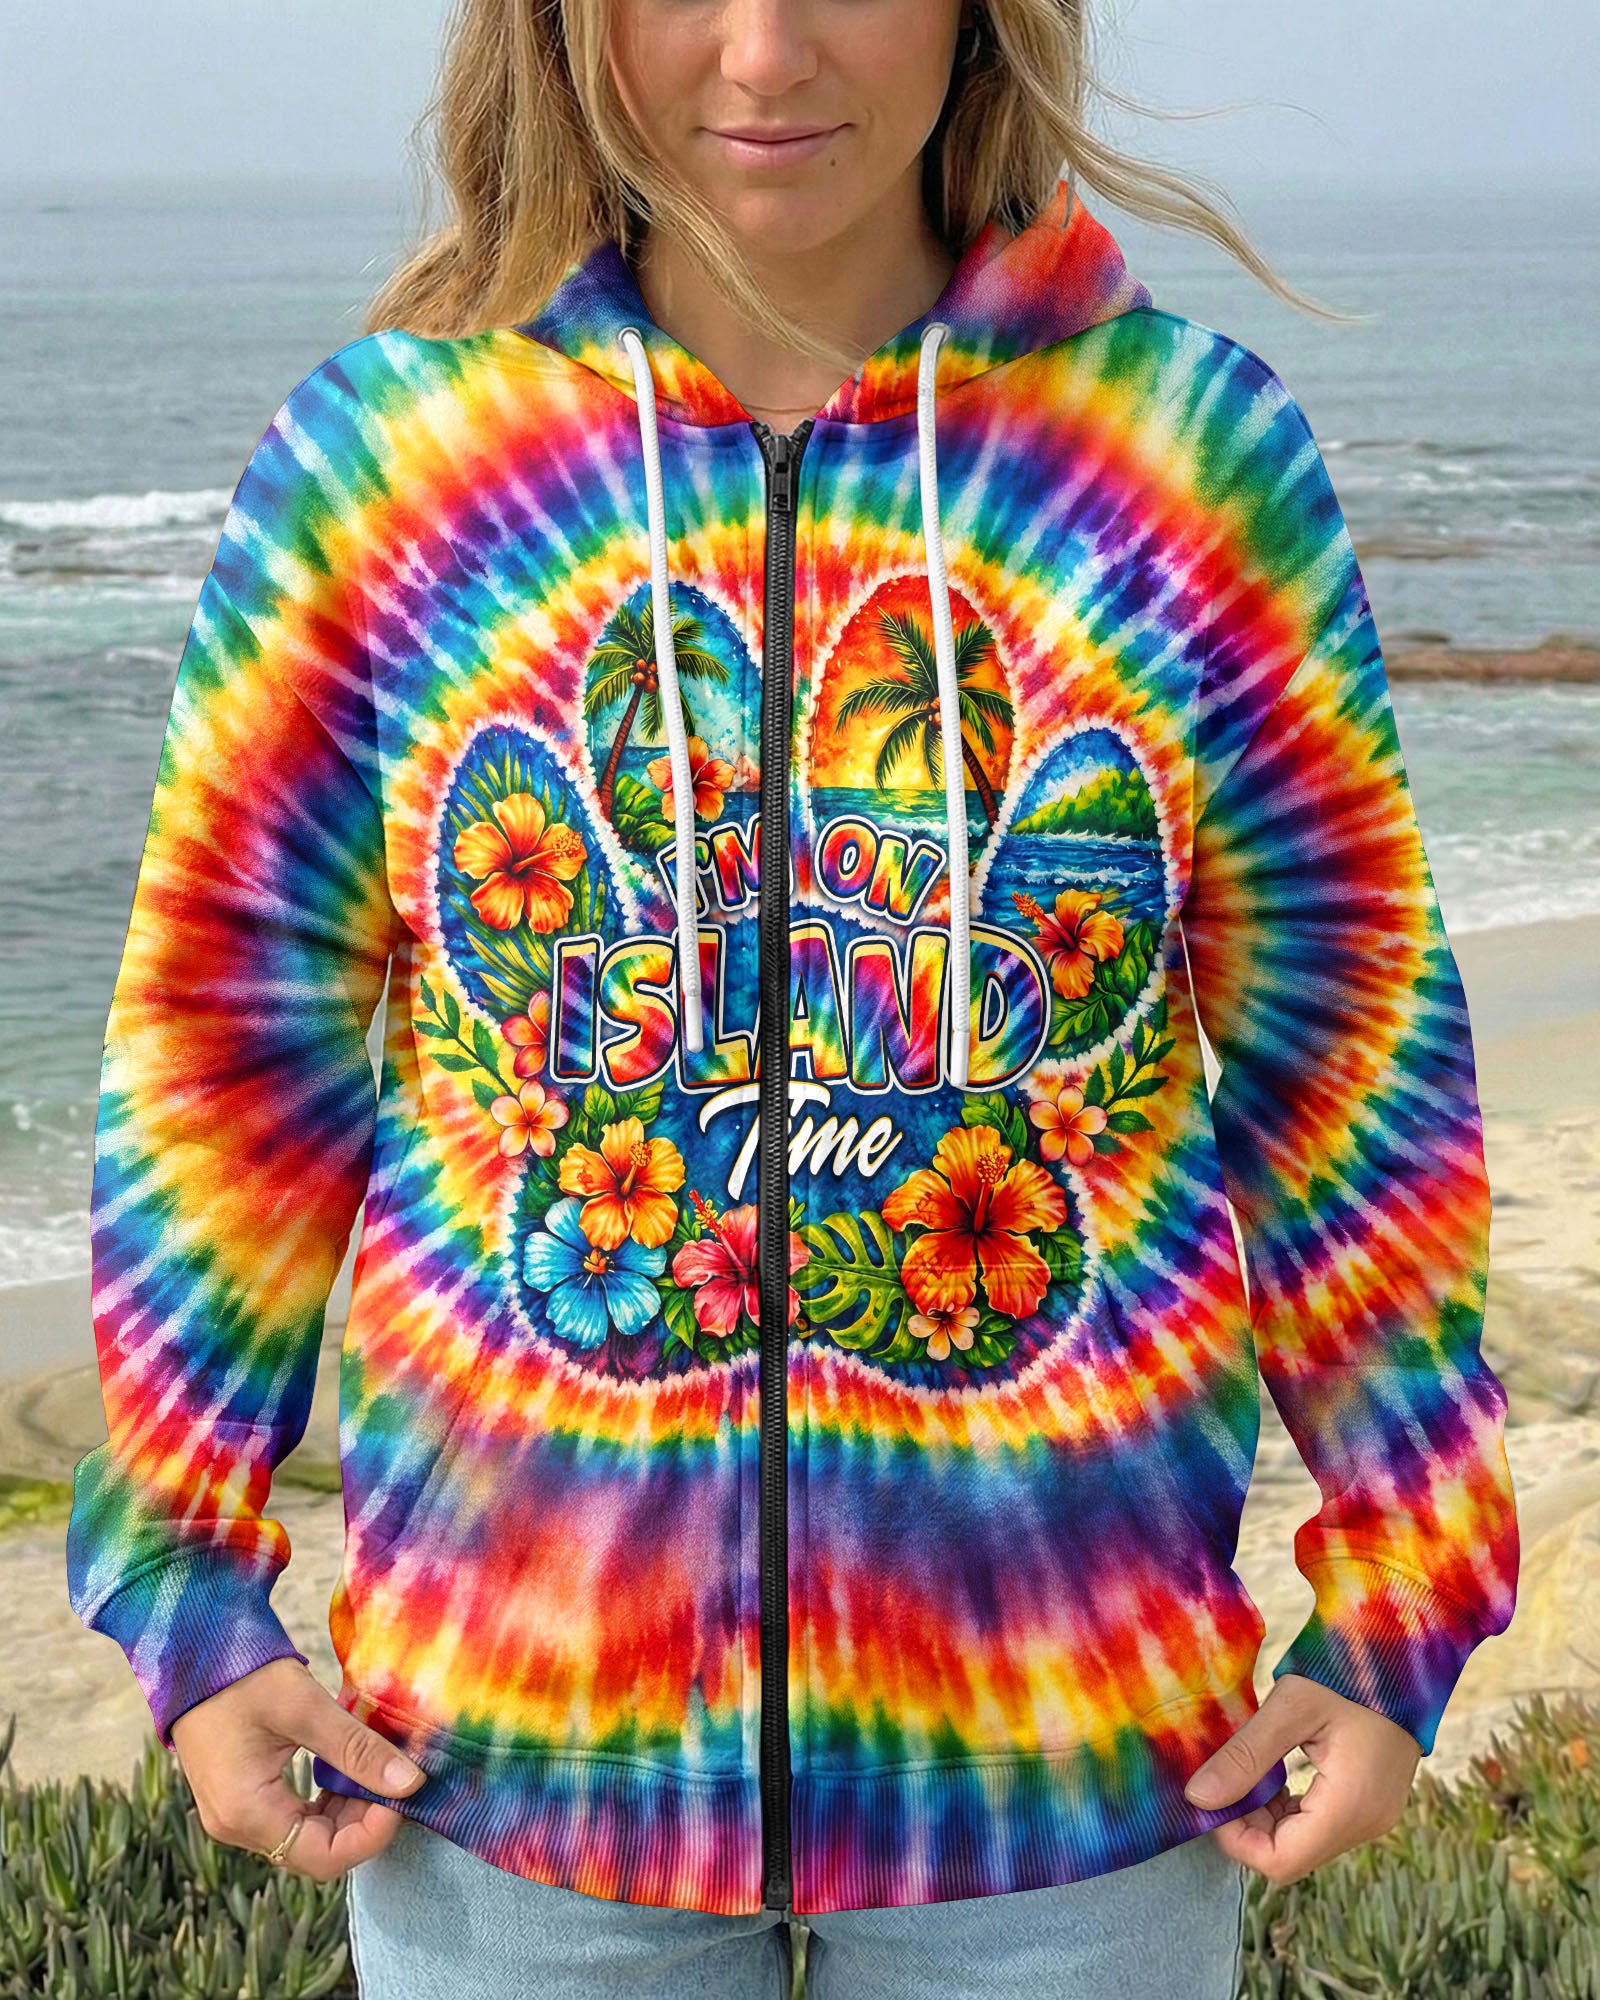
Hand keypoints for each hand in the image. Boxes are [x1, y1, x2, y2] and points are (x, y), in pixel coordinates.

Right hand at [169, 1656, 427, 1880]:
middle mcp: (237, 1826)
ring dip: (349, 1810)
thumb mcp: (304, 1708)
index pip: (323, 1858)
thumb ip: (356, 1748)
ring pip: (308, 1835)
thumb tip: (411, 1783)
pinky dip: (328, 1800)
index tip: (403, 1793)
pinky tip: (351, 1768)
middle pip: (317, 1850)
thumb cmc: (242, 1676)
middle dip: (365, 1820)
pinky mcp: (243, 1796)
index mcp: (246, 1813)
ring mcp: (237, 1814)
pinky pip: (294, 1815)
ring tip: (380, 1769)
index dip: (371, 1834)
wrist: (193, 1653)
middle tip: (399, 1778)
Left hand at [1182, 1672, 1420, 1884]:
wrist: (1402, 1652)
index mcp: (1350, 1807)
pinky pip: (1319, 1824)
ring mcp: (1372, 1816)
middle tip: (1221, 1780)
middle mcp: (1366, 1824)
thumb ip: (1245, 1755)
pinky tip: (1271, 1774)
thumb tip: (1198, 1797)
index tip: (1211, 1800)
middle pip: (1291, 1855)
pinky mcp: (1370, 1803)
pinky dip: (1288, 1809)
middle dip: (1247, 1826)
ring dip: (1266, 1817)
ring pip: (1303, 1842)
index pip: (1281, 1861)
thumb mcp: (1291, 1706)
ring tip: (1243, 1771)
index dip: (1236, 1840)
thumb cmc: (1348, 1672)